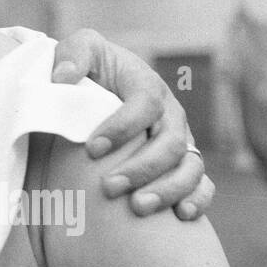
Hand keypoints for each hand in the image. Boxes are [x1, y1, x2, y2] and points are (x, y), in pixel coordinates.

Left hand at [51, 28, 214, 220]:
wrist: (101, 86)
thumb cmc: (90, 68)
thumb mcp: (80, 50)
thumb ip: (73, 55)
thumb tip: (63, 79)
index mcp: (146, 85)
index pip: (146, 103)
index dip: (123, 127)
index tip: (92, 149)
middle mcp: (170, 114)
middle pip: (171, 142)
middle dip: (142, 168)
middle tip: (109, 188)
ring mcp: (180, 140)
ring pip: (190, 166)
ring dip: (168, 189)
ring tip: (138, 207)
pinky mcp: (183, 163)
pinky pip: (203, 183)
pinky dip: (198, 199)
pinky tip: (181, 217)